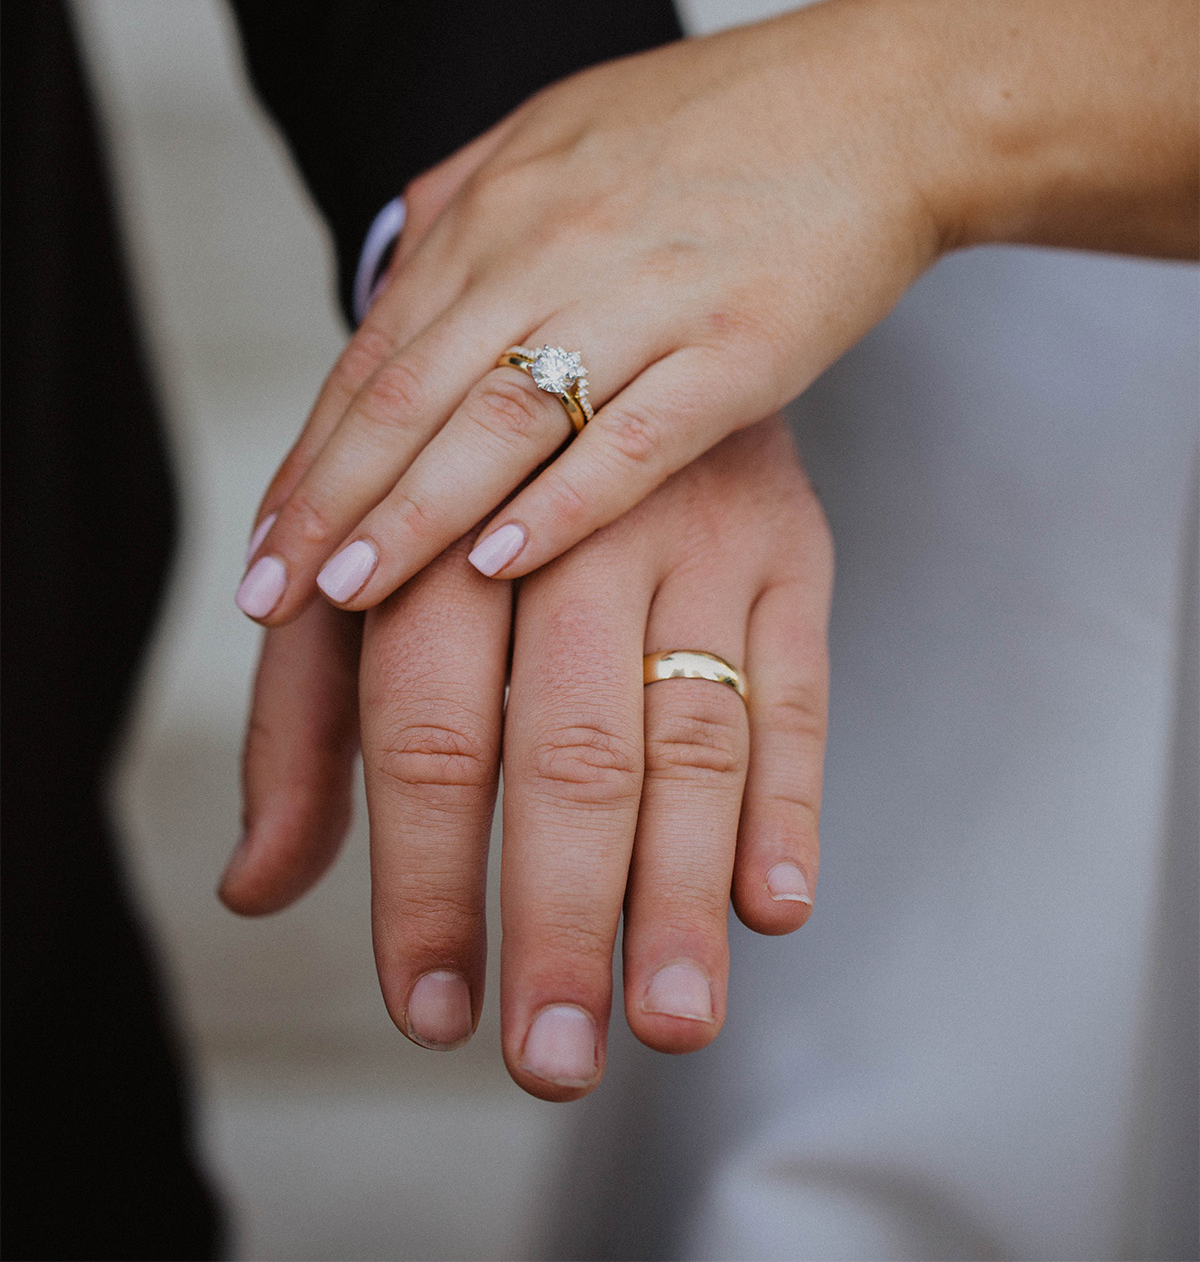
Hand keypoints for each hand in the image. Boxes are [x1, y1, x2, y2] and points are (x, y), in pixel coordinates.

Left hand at [221, 416, 831, 1098]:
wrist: (590, 324)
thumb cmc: (451, 499)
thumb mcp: (359, 579)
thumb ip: (302, 726)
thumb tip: (255, 886)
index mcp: (443, 537)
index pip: (431, 731)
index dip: (427, 881)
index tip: (431, 1013)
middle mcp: (572, 529)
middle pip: (571, 745)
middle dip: (560, 913)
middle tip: (553, 1058)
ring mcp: (697, 536)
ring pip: (695, 730)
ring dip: (682, 886)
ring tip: (671, 1021)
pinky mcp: (792, 550)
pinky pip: (801, 686)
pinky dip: (793, 802)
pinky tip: (773, 908)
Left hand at [235, 0, 1195, 627]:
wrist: (883, 100)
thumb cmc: (725, 123)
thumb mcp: (568, 129)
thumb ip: (475, 196)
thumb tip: (396, 261)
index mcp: (507, 203)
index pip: (381, 348)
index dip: (316, 450)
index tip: (265, 536)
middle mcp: (557, 246)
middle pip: (416, 392)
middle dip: (333, 500)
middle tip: (269, 591)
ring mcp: (648, 296)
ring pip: (502, 420)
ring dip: (415, 513)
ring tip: (346, 593)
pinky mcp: (739, 345)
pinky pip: (633, 436)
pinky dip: (562, 503)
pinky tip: (501, 562)